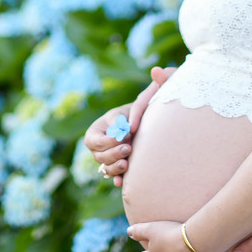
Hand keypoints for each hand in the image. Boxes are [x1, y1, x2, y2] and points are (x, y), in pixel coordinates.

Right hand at [82, 66, 174, 185]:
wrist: (150, 129)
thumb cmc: (145, 111)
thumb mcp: (147, 98)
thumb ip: (155, 86)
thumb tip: (158, 70)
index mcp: (100, 127)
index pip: (94, 139)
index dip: (108, 140)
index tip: (126, 136)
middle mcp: (100, 144)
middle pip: (97, 155)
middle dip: (112, 153)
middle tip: (129, 149)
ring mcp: (108, 158)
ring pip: (104, 167)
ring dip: (114, 167)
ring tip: (127, 163)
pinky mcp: (118, 168)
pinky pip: (113, 177)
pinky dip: (117, 179)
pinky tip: (124, 181)